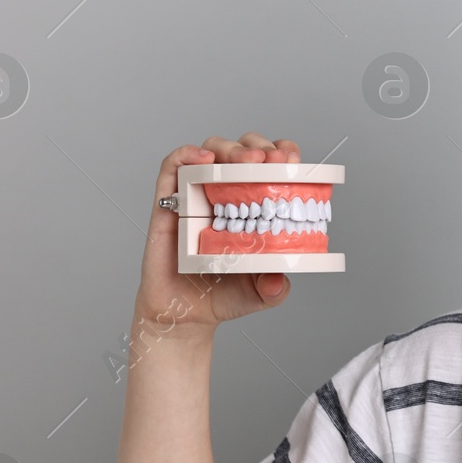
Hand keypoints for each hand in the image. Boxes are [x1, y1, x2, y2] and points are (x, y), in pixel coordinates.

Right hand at [132, 133, 301, 332]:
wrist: (184, 315)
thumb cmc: (223, 296)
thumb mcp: (261, 294)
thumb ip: (275, 287)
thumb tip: (278, 280)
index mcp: (253, 207)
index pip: (270, 166)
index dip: (283, 155)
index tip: (294, 161)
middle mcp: (226, 195)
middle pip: (242, 151)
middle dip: (260, 147)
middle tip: (274, 160)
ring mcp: (196, 196)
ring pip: (211, 151)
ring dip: (231, 148)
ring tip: (248, 161)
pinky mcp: (167, 204)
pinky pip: (171, 168)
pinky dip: (186, 154)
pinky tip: (205, 158)